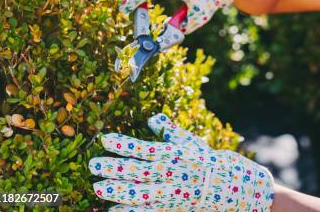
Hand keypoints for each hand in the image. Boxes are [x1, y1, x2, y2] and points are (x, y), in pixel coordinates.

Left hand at [89, 113, 274, 210]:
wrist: (226, 185)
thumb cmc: (203, 159)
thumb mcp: (188, 141)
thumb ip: (168, 130)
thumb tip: (151, 117)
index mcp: (173, 153)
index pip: (143, 147)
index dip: (123, 143)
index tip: (104, 138)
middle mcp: (170, 172)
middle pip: (136, 170)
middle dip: (113, 167)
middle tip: (93, 164)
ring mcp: (170, 192)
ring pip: (139, 192)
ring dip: (116, 190)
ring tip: (97, 187)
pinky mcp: (170, 207)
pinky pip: (147, 210)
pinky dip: (130, 210)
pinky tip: (112, 209)